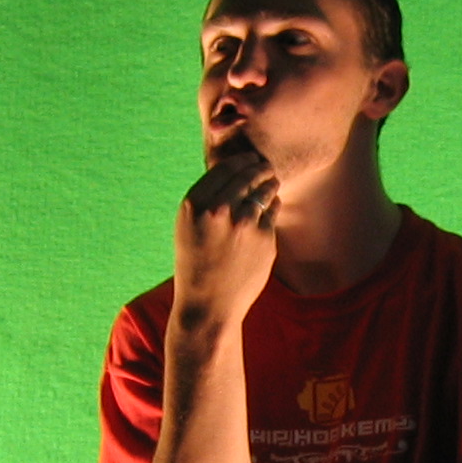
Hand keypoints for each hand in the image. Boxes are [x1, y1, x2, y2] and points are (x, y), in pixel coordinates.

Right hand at [171, 145, 279, 331]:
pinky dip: (272, 205)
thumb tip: (235, 169)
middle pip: (247, 175)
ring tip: (271, 181)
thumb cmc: (196, 262)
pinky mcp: (264, 238)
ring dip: (270, 183)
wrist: (208, 304)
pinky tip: (271, 205)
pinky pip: (272, 212)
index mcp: (195, 204)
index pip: (224, 168)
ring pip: (264, 191)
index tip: (250, 158)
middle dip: (260, 167)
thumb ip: (207, 198)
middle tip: (265, 166)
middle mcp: (219, 210)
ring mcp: (244, 224)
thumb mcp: (189, 226)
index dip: (241, 160)